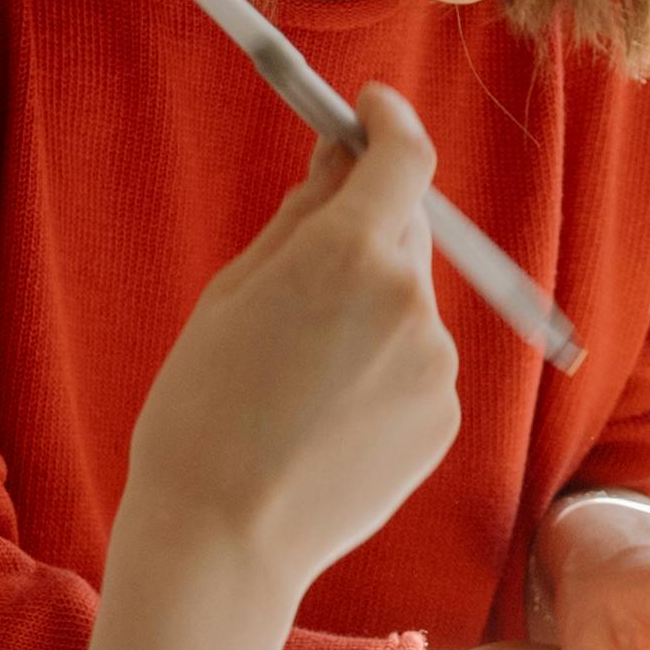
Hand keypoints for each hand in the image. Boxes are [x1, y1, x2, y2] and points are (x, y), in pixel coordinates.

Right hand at [113, 82, 458, 607]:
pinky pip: (417, 363)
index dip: (390, 122)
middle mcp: (410, 299)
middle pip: (407, 229)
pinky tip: (327, 414)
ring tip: (301, 373)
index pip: (404, 156)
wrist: (224, 540)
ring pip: (409, 302)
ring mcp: (436, 362)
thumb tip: (340, 157)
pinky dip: (382, 367)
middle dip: (367, 230)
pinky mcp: (445, 416)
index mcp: (349, 253)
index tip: (371, 109)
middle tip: (305, 268)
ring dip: (370, 309)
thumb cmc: (203, 410)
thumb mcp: (233, 292)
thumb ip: (301, 215)